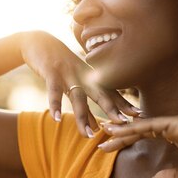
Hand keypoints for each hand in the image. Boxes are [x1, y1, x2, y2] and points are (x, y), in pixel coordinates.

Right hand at [19, 31, 141, 136]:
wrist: (38, 42)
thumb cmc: (59, 65)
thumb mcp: (73, 84)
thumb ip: (84, 106)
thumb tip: (96, 127)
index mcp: (90, 77)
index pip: (110, 92)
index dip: (124, 104)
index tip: (139, 115)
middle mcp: (83, 75)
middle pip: (100, 93)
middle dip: (112, 108)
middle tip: (124, 123)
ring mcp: (67, 73)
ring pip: (78, 97)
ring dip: (83, 116)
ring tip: (90, 135)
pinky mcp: (51, 72)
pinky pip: (54, 91)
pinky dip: (55, 105)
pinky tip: (56, 119)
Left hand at [98, 114, 177, 177]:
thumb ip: (174, 176)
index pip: (146, 135)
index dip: (127, 139)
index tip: (109, 145)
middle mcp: (174, 128)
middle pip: (140, 128)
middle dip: (119, 133)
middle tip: (100, 136)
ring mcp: (176, 124)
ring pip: (143, 125)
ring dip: (123, 129)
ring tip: (105, 133)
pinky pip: (152, 125)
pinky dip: (136, 127)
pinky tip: (121, 131)